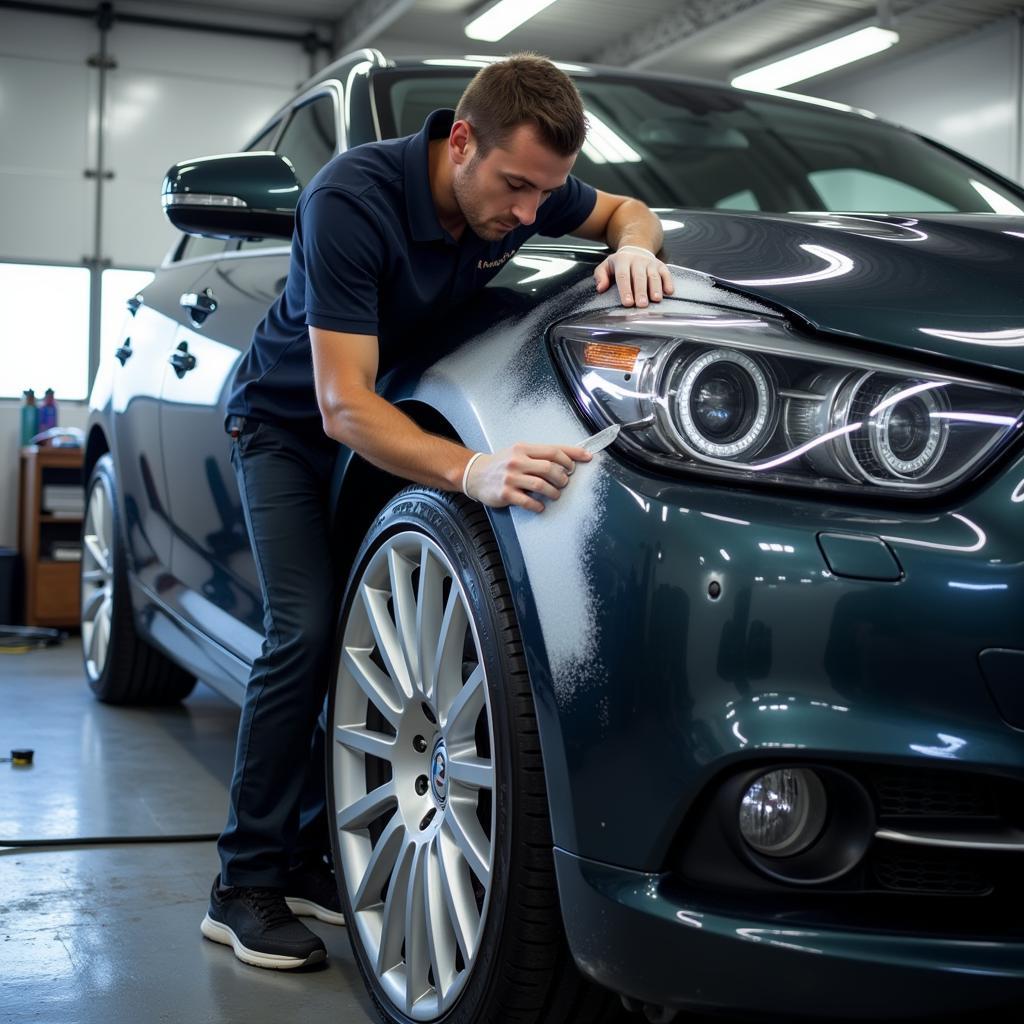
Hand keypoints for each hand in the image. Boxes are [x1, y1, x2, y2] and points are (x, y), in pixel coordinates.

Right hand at [465, 442, 592, 513]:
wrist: (474, 474)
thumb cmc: (501, 464)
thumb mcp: (518, 452)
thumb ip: (538, 455)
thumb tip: (566, 458)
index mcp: (523, 448)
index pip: (553, 450)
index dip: (572, 455)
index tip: (586, 458)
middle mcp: (517, 461)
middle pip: (550, 468)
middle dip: (563, 477)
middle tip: (564, 482)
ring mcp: (511, 478)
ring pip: (541, 485)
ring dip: (554, 492)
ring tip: (555, 494)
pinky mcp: (506, 494)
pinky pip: (528, 501)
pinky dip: (538, 505)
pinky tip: (540, 506)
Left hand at [594, 245, 674, 307]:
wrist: (636, 248)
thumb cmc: (620, 263)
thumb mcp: (606, 266)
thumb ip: (600, 276)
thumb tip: (601, 288)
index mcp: (623, 261)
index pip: (623, 276)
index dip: (625, 290)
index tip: (627, 303)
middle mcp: (637, 260)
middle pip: (639, 277)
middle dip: (641, 291)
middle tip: (641, 304)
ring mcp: (650, 263)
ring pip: (653, 275)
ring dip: (655, 288)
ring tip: (655, 299)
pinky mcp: (661, 265)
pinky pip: (666, 273)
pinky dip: (668, 282)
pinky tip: (668, 291)